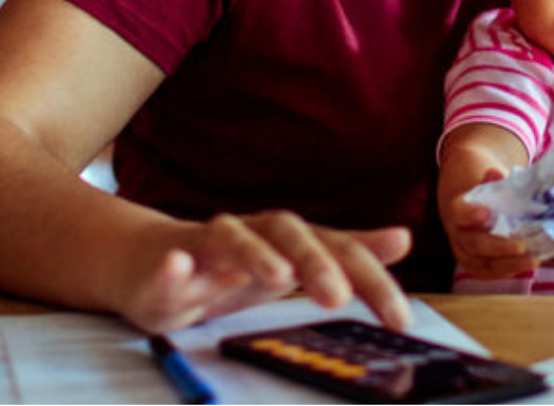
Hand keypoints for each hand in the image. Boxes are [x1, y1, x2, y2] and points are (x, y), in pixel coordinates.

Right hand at [120, 211, 411, 333]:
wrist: (150, 259)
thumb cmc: (230, 266)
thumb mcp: (293, 262)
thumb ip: (346, 252)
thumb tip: (403, 237)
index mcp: (288, 240)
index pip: (338, 250)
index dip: (371, 281)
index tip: (400, 319)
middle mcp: (253, 233)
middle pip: (288, 233)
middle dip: (315, 262)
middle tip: (337, 298)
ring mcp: (208, 244)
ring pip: (231, 236)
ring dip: (255, 253)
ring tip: (277, 276)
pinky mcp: (166, 262)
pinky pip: (168, 262)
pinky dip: (173, 264)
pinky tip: (178, 265)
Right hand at [441, 187, 536, 281]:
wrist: (470, 208)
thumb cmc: (482, 194)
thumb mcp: (486, 181)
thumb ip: (492, 179)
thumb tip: (497, 173)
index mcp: (457, 210)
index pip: (459, 213)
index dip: (469, 214)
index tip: (485, 213)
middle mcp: (458, 234)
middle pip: (474, 244)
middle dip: (498, 247)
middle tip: (520, 246)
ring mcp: (465, 253)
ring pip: (484, 264)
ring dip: (509, 264)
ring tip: (533, 260)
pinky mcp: (475, 266)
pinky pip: (490, 273)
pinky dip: (508, 271)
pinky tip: (525, 266)